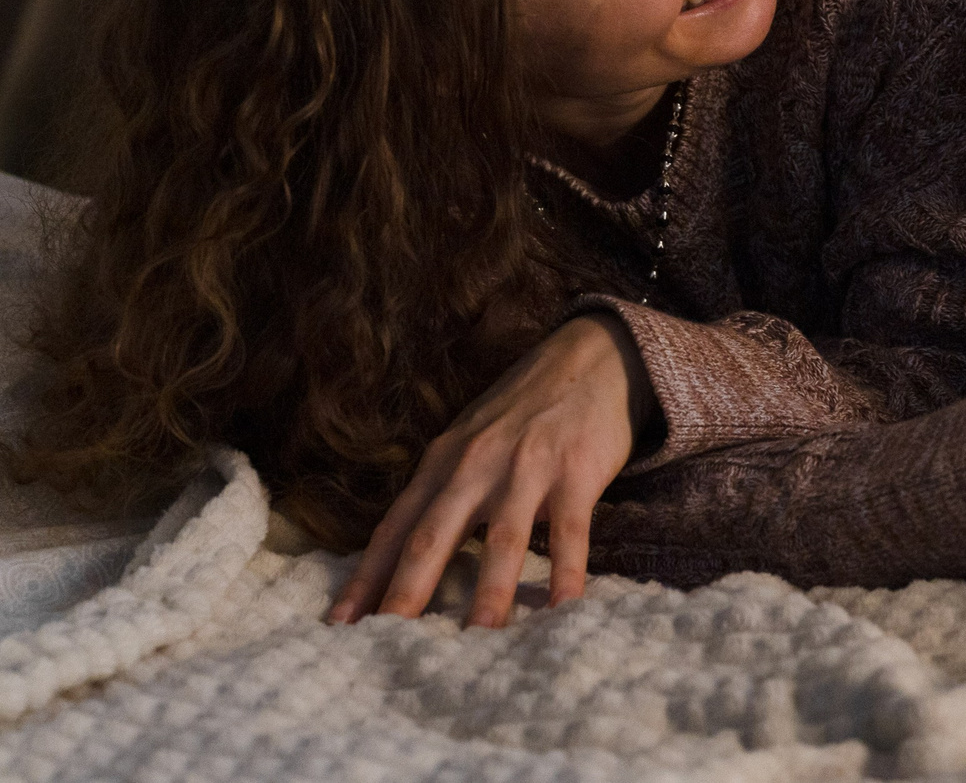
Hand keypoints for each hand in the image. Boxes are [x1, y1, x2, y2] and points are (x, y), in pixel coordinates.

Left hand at [327, 312, 657, 628]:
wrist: (590, 358)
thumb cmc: (523, 410)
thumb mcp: (470, 440)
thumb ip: (442, 490)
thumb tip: (405, 557)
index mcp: (444, 461)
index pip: (396, 526)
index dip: (367, 576)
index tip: (341, 624)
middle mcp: (477, 465)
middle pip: (435, 535)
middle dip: (407, 590)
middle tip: (386, 641)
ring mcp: (528, 469)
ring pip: (502, 539)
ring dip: (489, 591)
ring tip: (475, 639)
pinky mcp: (577, 472)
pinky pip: (569, 530)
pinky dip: (567, 570)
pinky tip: (564, 607)